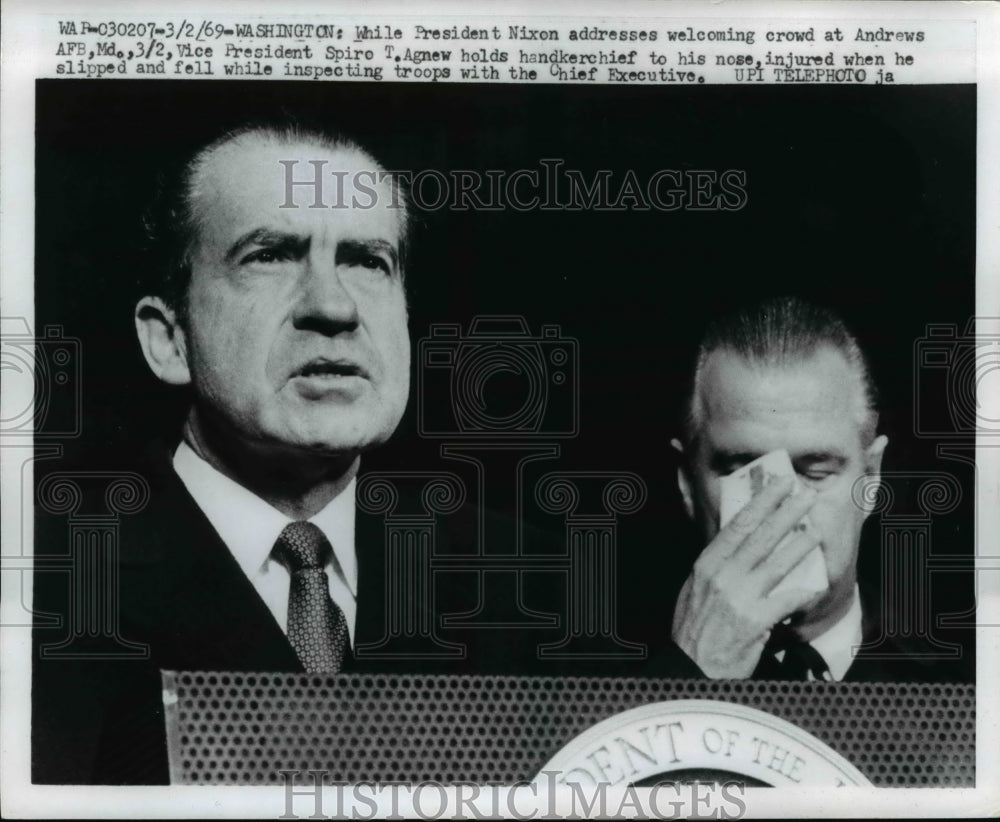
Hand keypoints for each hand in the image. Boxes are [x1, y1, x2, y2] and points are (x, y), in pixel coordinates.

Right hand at [671, 477, 820, 677]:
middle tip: (806, 496)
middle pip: (760, 537)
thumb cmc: (693, 629)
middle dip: (786, 513)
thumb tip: (737, 543)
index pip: (738, 525)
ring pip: (777, 564)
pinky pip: (786, 600)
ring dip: (800, 545)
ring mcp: (739, 597)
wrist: (691, 667)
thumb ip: (716, 566)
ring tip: (817, 531)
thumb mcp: (694, 588)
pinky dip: (802, 592)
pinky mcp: (754, 620)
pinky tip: (815, 585)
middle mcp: (722, 575)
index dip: (762, 503)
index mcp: (707, 564)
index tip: (778, 486)